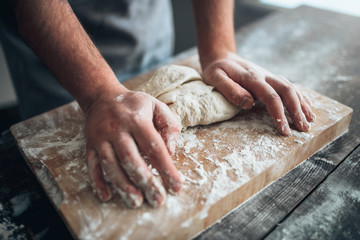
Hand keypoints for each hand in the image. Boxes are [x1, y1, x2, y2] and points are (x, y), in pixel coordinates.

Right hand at [84, 89, 181, 207]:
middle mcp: (117, 129)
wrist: (102, 96)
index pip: (154, 147)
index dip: (166, 168)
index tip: (176, 186)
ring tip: (137, 202)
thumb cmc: (135, 105)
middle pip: (131, 159)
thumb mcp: (157, 106)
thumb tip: (171, 152)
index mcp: (137, 120)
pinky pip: (91, 165)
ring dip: (123, 186)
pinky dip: (97, 182)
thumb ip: (169, 126)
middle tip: (158, 200)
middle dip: (146, 181)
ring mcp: (100, 138)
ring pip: (110, 165)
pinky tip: (107, 196)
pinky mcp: (90, 145)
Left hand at [202, 53, 314, 135]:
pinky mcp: (270, 78)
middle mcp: (264, 75)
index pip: (271, 96)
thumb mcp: (215, 78)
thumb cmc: (216, 70)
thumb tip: (249, 103)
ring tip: (309, 121)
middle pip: (287, 91)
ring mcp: (269, 76)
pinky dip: (299, 97)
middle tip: (303, 129)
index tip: (284, 130)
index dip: (279, 113)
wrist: (221, 56)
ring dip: (302, 104)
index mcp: (251, 77)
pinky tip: (306, 107)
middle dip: (297, 110)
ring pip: (291, 88)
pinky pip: (289, 86)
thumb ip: (230, 90)